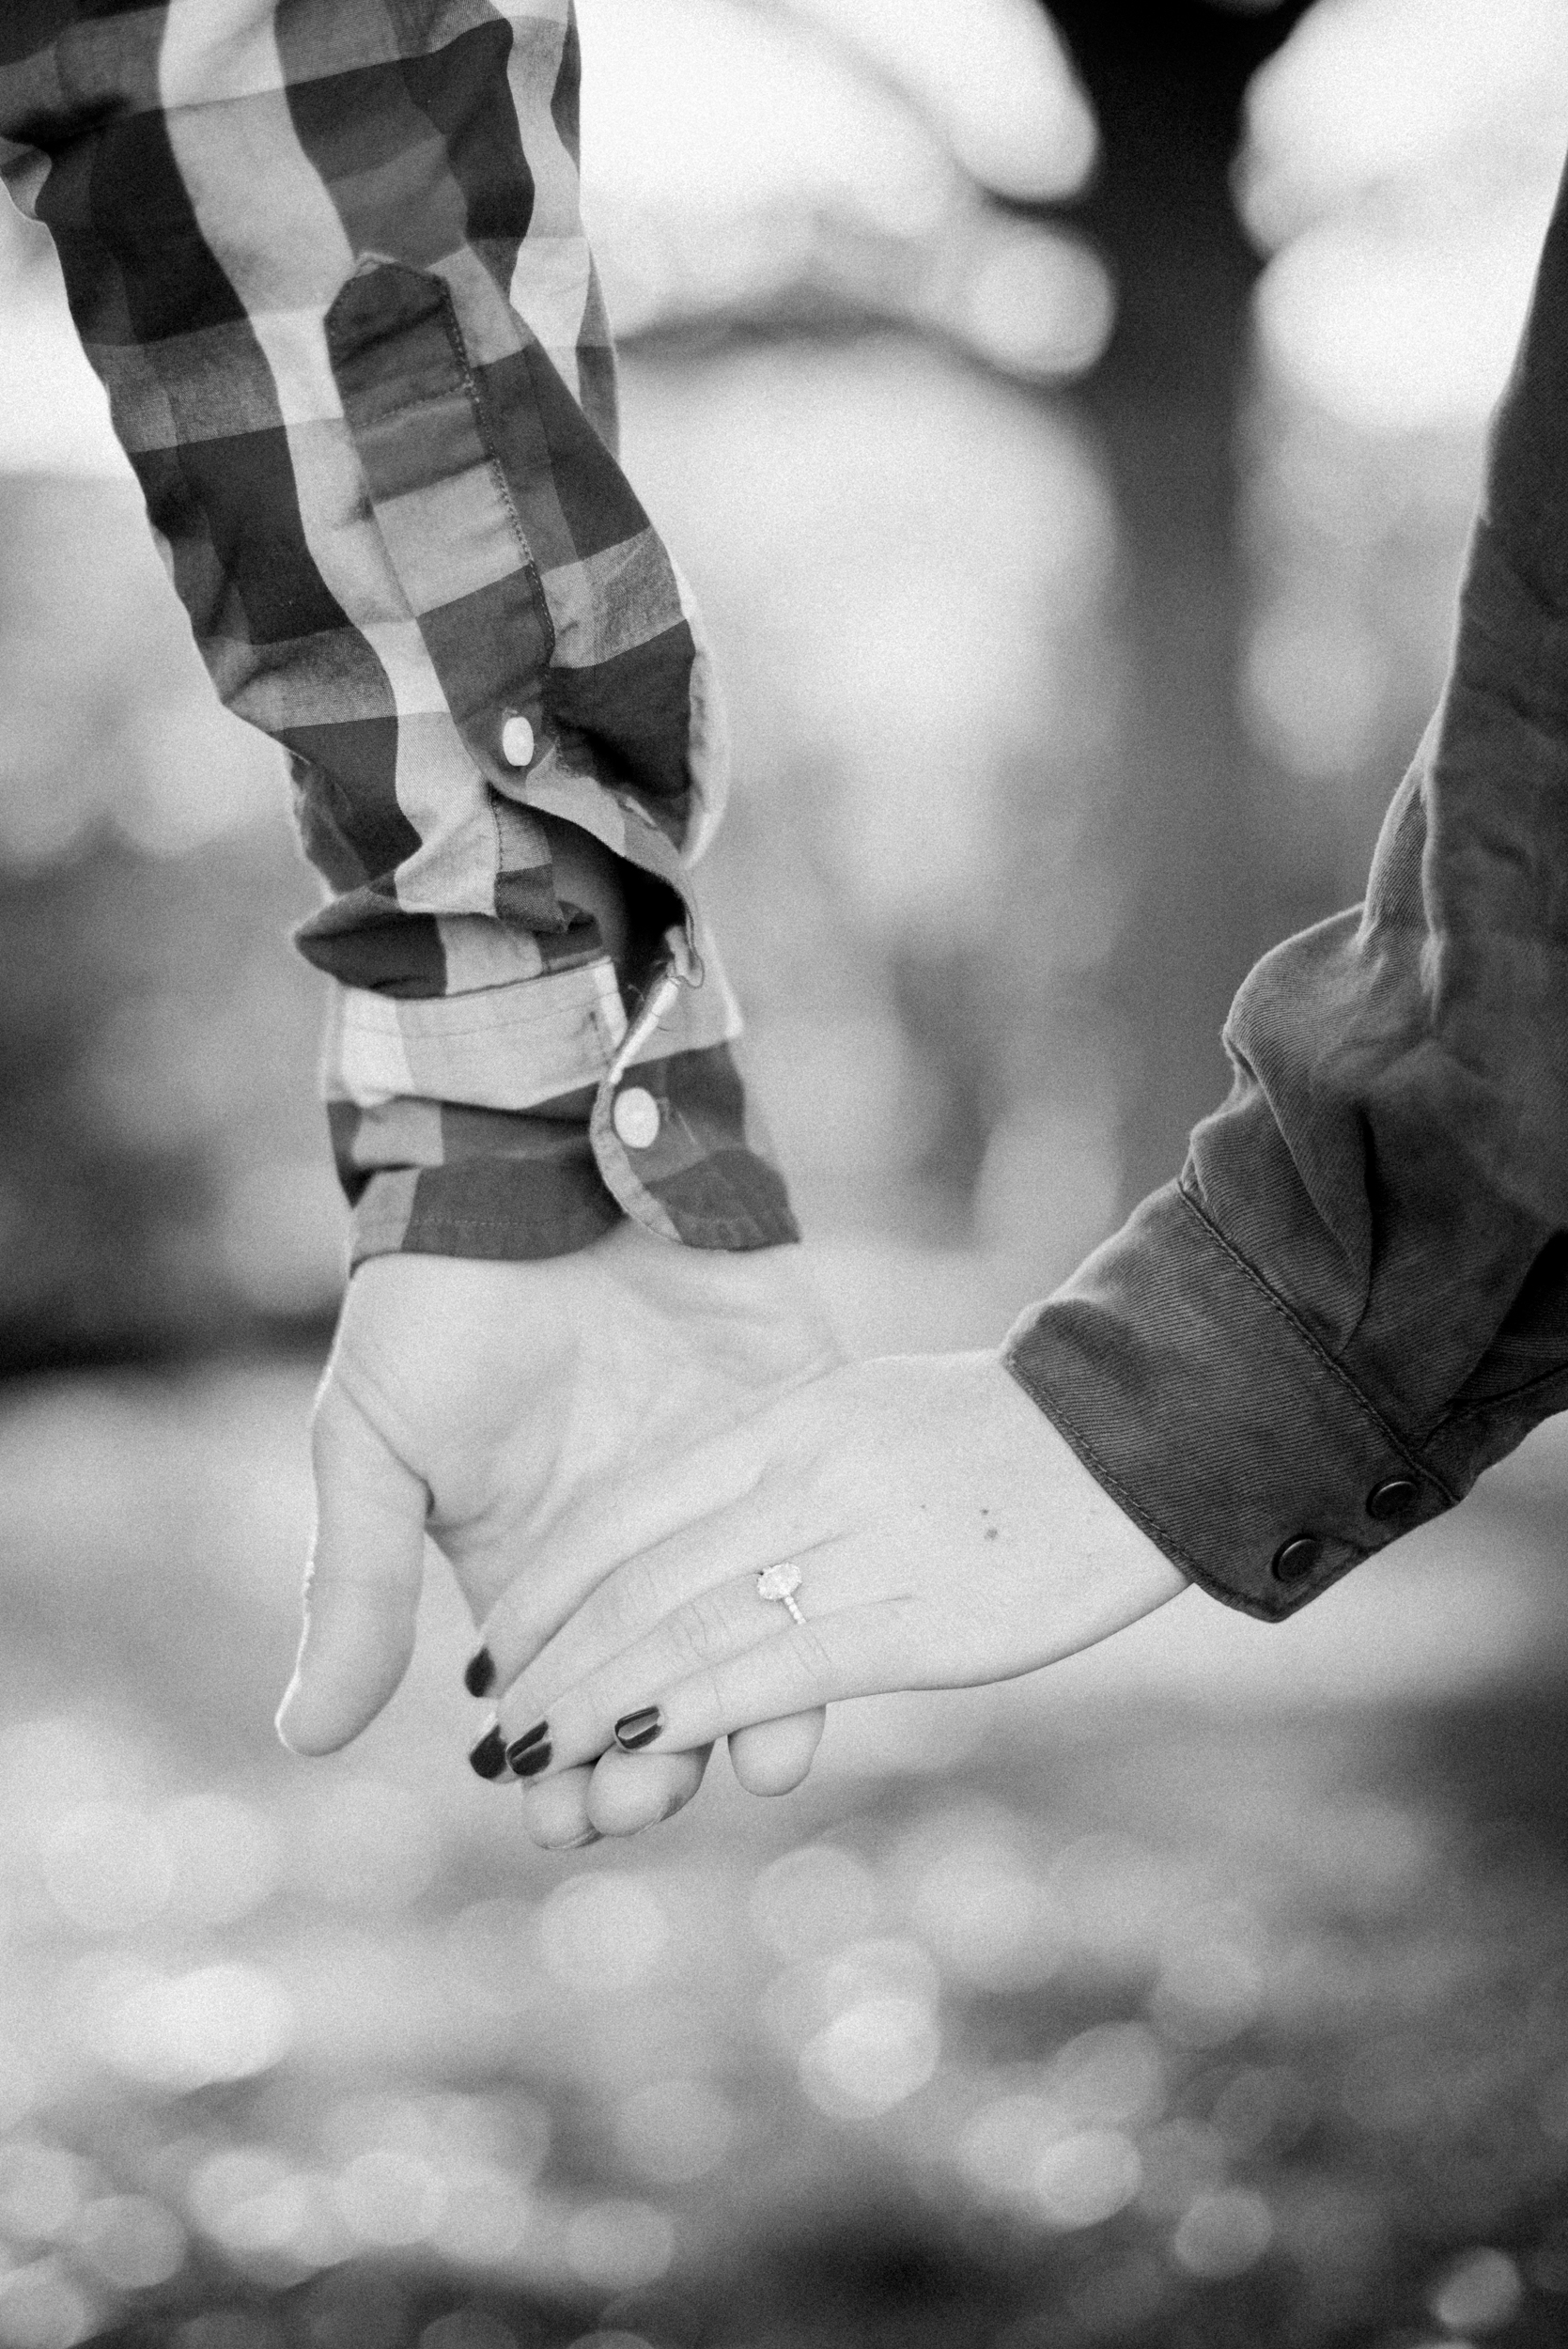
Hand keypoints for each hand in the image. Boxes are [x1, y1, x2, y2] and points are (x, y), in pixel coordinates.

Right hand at [275, 1222, 842, 1844]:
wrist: (529, 1163)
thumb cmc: (435, 1307)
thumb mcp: (371, 1447)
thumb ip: (351, 1586)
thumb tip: (305, 1739)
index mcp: (540, 1574)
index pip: (563, 1709)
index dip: (562, 1775)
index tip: (557, 1818)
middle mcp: (644, 1555)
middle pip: (663, 1699)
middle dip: (651, 1767)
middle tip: (639, 1798)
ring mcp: (730, 1495)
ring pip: (756, 1642)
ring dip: (744, 1715)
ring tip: (731, 1764)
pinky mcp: (802, 1428)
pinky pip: (825, 1536)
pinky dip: (824, 1606)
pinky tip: (817, 1669)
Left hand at [482, 1352, 1190, 1774]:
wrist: (1131, 1438)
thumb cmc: (998, 1438)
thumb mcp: (862, 1418)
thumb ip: (773, 1472)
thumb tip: (692, 1546)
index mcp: (782, 1422)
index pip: (622, 1513)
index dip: (543, 1590)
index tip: (493, 1650)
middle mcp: (798, 1477)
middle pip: (636, 1580)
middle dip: (549, 1664)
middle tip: (491, 1732)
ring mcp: (852, 1545)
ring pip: (686, 1630)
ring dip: (594, 1705)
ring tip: (532, 1763)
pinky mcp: (910, 1621)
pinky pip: (773, 1669)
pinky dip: (688, 1710)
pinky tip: (632, 1749)